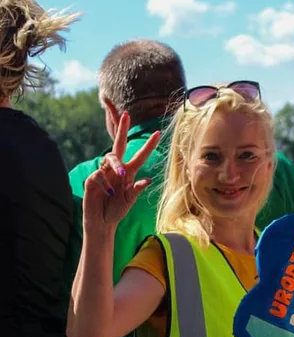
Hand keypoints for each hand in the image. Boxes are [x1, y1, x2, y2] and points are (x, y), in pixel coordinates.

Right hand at [83, 112, 160, 227]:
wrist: (102, 222)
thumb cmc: (117, 210)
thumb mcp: (130, 200)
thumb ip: (137, 189)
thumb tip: (148, 180)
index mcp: (128, 173)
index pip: (139, 156)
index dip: (148, 145)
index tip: (158, 133)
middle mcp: (116, 169)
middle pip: (118, 144)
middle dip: (122, 129)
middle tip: (126, 114)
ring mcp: (103, 172)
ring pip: (110, 158)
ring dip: (116, 164)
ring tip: (120, 176)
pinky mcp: (92, 179)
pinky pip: (98, 174)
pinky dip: (105, 183)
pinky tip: (108, 192)